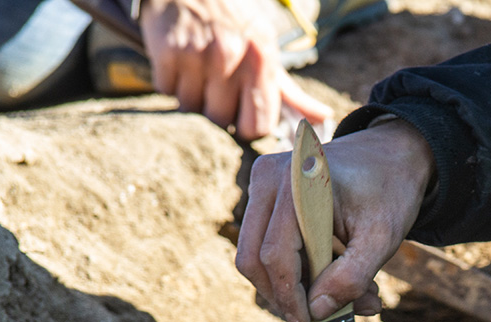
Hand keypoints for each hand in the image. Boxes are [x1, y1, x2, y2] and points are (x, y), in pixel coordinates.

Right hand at [140, 0, 332, 139]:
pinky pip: (166, 90)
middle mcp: (233, 56)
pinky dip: (170, 82)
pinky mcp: (168, 50)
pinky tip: (179, 61)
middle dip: (217, 109)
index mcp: (263, 60)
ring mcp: (199, 53)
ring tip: (197, 70)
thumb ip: (292, 92)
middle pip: (222, 120)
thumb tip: (324, 119)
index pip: (258, 126)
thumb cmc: (235, 25)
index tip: (242, 112)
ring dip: (191, 95)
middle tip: (216, 85)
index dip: (247, 126)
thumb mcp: (266, 52)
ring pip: (192, 107)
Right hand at [235, 118, 436, 321]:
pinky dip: (294, 270)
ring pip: (255, 256)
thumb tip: (318, 311)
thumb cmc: (390, 192)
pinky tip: (332, 277)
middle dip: (284, 296)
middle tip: (321, 318)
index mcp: (297, 182)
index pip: (276, 255)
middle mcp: (268, 177)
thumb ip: (353, 277)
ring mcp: (260, 185)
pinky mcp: (264, 197)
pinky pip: (265, 245)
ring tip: (344, 295)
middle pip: (253, 258)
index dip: (289, 297)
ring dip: (292, 286)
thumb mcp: (383, 238)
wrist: (390, 155)